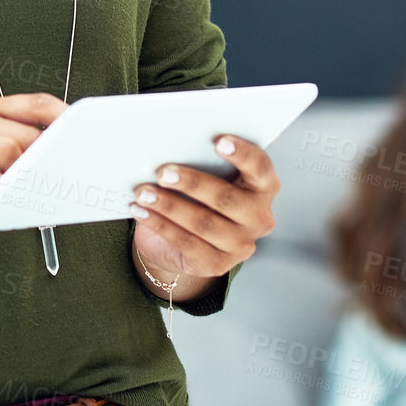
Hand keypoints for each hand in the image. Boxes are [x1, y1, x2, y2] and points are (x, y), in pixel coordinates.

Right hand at [0, 92, 67, 250]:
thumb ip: (19, 155)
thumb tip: (64, 160)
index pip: (34, 103)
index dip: (64, 116)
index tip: (88, 130)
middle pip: (25, 132)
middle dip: (48, 158)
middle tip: (63, 179)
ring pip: (9, 150)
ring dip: (25, 176)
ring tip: (32, 194)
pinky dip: (1, 189)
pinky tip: (5, 200)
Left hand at [129, 134, 278, 283]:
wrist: (182, 242)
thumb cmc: (196, 197)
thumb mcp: (205, 177)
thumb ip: (201, 163)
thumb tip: (171, 150)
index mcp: (263, 187)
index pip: (260, 167)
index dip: (242, 153)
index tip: (219, 141)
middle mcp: (259, 217)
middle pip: (227, 198)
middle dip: (192, 183)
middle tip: (163, 172)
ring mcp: (241, 245)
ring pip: (204, 223)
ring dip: (169, 206)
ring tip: (144, 193)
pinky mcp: (218, 264)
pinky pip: (186, 243)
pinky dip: (160, 225)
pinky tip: (142, 212)